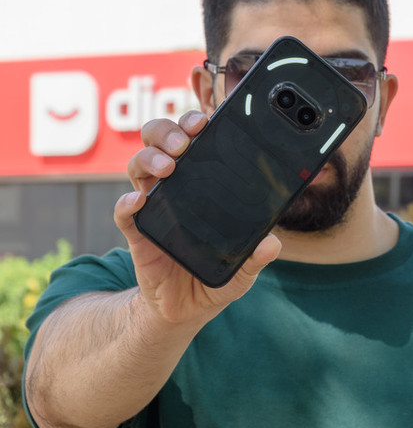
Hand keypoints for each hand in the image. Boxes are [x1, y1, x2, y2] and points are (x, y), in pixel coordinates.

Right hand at [114, 111, 280, 326]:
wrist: (187, 307)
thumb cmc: (215, 274)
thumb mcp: (243, 268)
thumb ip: (256, 257)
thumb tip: (272, 244)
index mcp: (202, 184)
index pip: (196, 142)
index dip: (196, 124)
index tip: (206, 119)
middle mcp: (175, 187)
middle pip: (161, 142)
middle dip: (170, 131)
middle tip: (186, 140)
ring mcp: (155, 207)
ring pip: (140, 166)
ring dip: (151, 158)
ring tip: (169, 166)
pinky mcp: (138, 233)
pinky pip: (125, 212)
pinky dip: (126, 202)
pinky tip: (136, 200)